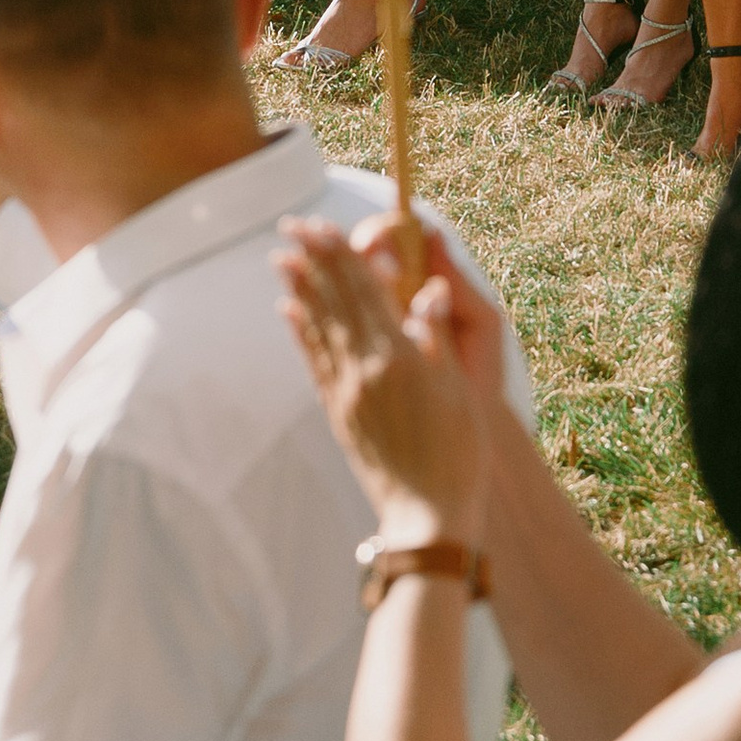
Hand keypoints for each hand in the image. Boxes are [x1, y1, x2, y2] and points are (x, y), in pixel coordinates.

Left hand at [277, 219, 487, 541]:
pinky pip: (313, 362)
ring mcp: (347, 392)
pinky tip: (287, 310)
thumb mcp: (459, 391)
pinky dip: (299, 332)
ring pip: (318, 327)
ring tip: (281, 256)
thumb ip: (437, 337)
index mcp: (401, 358)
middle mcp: (366, 369)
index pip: (367, 291)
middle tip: (294, 224)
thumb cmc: (458, 455)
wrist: (426, 517)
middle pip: (337, 301)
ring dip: (299, 288)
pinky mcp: (337, 413)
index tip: (325, 224)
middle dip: (315, 259)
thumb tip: (428, 289)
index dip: (344, 255)